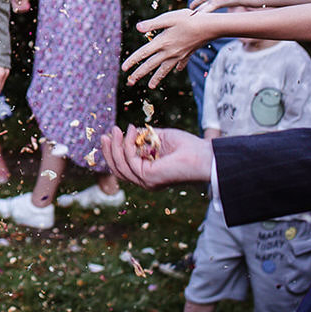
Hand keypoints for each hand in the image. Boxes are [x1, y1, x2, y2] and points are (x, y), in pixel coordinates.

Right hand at [100, 125, 214, 187]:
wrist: (204, 156)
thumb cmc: (188, 147)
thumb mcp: (160, 138)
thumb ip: (144, 137)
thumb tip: (129, 131)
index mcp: (148, 174)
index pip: (123, 167)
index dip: (113, 152)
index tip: (110, 134)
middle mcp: (146, 181)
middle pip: (117, 169)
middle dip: (109, 151)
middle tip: (106, 134)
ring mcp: (146, 181)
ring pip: (120, 166)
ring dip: (115, 146)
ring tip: (115, 129)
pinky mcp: (149, 177)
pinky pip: (130, 160)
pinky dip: (127, 144)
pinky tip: (132, 131)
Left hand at [123, 9, 207, 87]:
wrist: (210, 27)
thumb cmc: (189, 19)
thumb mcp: (169, 18)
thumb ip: (153, 24)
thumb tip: (137, 28)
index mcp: (162, 42)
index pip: (143, 53)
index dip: (132, 61)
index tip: (123, 69)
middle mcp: (169, 52)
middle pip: (151, 65)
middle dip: (139, 74)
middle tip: (130, 82)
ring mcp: (179, 55)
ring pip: (165, 69)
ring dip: (156, 78)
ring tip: (150, 86)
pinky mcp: (188, 54)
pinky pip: (180, 63)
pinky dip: (177, 67)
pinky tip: (176, 70)